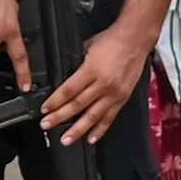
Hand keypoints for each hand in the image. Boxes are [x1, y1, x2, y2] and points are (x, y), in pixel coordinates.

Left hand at [41, 18, 152, 145]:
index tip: (45, 110)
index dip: (55, 102)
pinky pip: (109, 117)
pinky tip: (90, 138)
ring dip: (78, 129)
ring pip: (93, 116)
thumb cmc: (111, 40)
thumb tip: (64, 78)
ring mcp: (114, 93)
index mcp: (92, 69)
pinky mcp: (123, 98)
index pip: (69, 90)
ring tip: (65, 140)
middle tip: (46, 125)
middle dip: (60, 117)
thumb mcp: (87, 47)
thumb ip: (77, 65)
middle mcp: (103, 84)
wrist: (135, 40)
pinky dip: (100, 129)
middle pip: (77, 105)